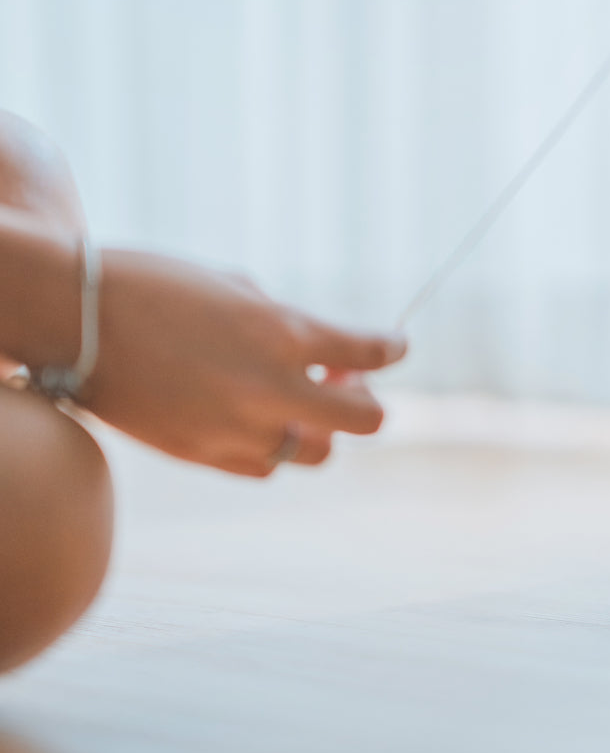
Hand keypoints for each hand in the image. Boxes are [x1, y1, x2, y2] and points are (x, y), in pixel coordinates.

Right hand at [83, 250, 405, 476]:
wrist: (71, 317)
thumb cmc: (154, 285)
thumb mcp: (236, 288)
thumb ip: (288, 323)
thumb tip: (324, 353)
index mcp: (283, 332)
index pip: (371, 352)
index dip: (392, 348)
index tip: (395, 345)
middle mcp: (270, 388)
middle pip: (363, 421)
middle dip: (366, 401)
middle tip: (347, 382)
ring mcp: (237, 428)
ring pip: (314, 452)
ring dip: (318, 428)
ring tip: (297, 402)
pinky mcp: (203, 455)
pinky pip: (264, 467)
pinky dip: (271, 446)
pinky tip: (254, 420)